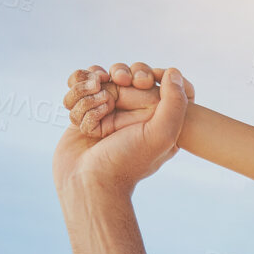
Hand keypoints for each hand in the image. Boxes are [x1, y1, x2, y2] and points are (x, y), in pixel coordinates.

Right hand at [53, 66, 189, 199]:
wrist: (86, 181)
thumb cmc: (126, 162)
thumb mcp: (161, 135)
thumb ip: (175, 104)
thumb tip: (174, 72)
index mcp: (159, 116)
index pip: (161, 79)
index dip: (150, 72)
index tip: (143, 80)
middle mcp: (134, 112)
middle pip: (129, 71)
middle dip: (120, 73)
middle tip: (118, 83)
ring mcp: (109, 110)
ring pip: (101, 76)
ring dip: (93, 86)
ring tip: (97, 104)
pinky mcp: (86, 110)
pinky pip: (80, 84)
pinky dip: (77, 91)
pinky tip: (80, 109)